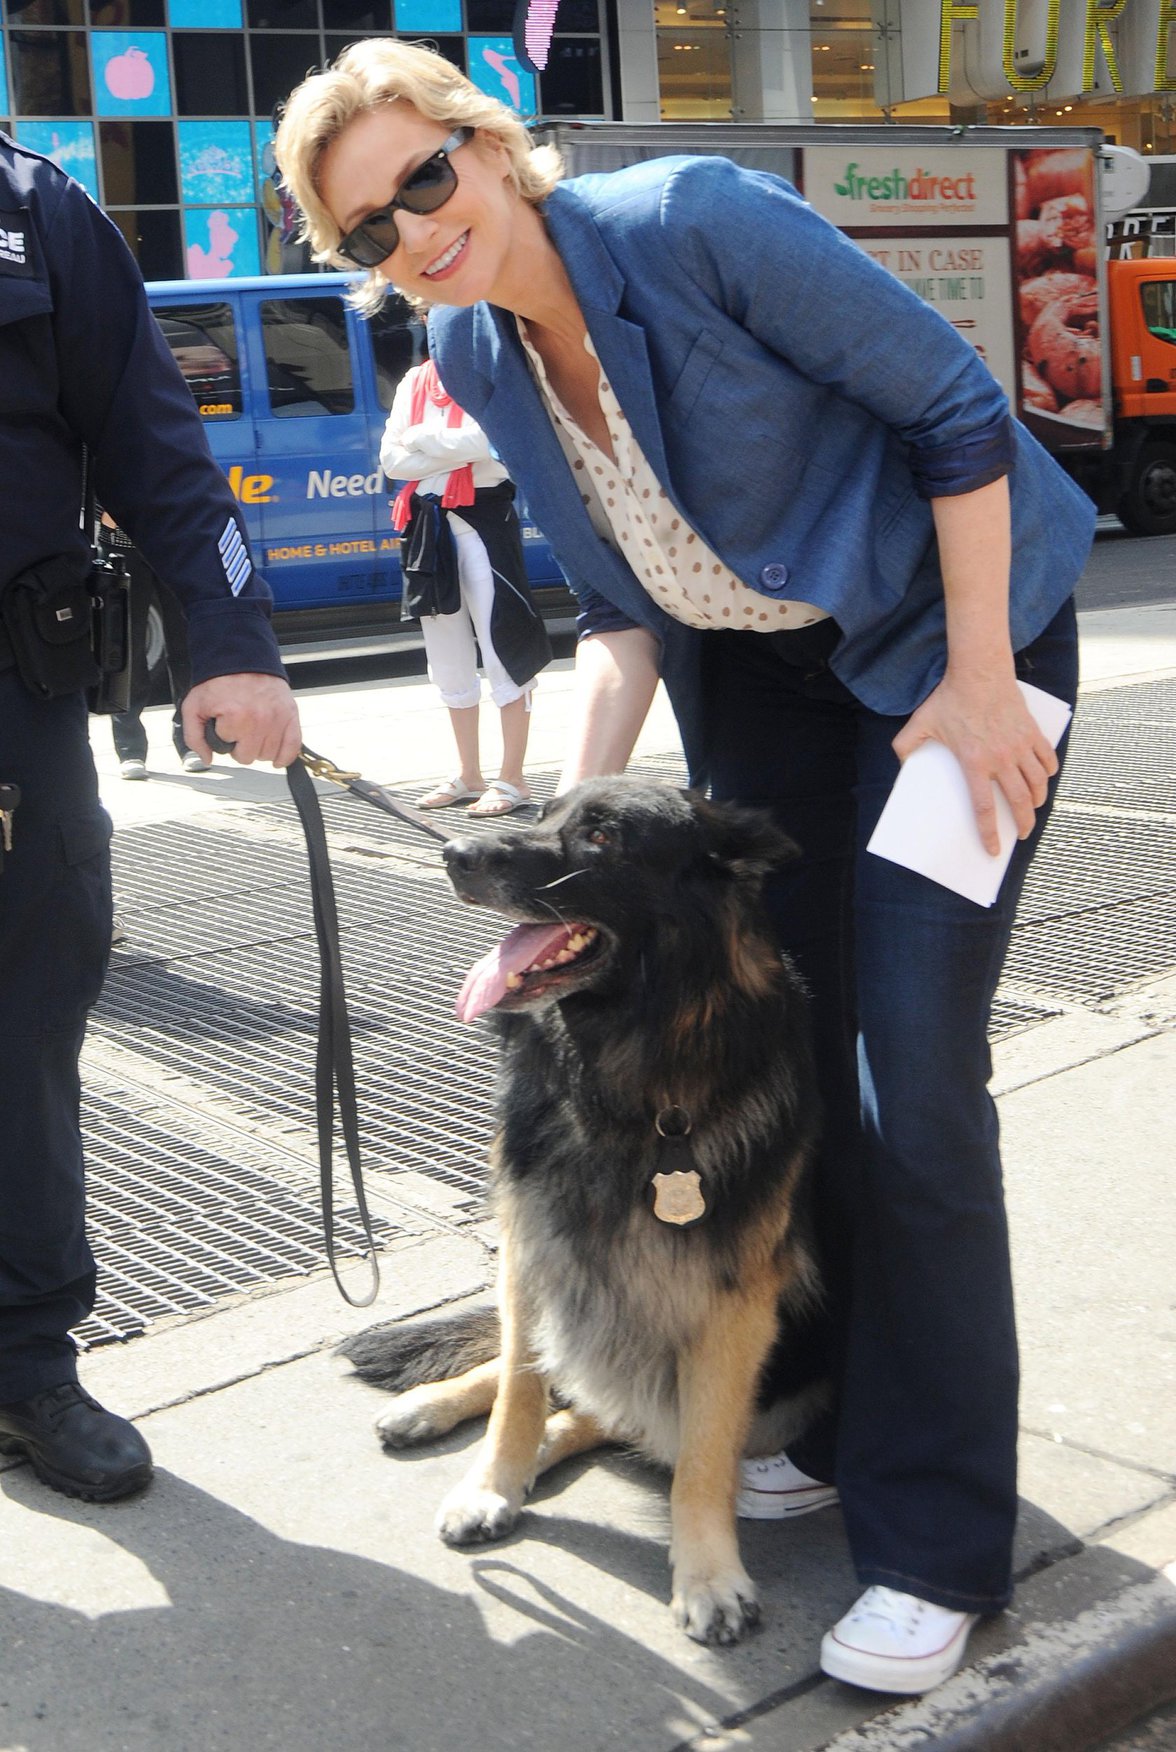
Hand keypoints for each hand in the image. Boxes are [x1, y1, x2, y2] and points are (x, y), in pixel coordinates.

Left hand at [182, 673, 301, 768]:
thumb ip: (194, 737)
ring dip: (260, 749)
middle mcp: (259, 719)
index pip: (229, 750)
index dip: (225, 738)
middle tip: (239, 730)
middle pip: (250, 757)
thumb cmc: (220, 681)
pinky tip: (276, 757)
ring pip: (268, 755)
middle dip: (242, 747)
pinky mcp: (291, 716)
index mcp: (235, 716)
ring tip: (254, 733)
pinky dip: (284, 756)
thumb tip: (206, 758)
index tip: (225, 725)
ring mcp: (278, 719)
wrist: (243, 659)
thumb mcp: (194, 707)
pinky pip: (292, 749)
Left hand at [892, 667, 1056, 855]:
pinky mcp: (1032, 732)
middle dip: (1022, 824)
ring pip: (1037, 783)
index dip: (989, 833)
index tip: (994, 850)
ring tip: (1032, 809)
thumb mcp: (920, 723)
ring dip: (1037, 801)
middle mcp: (1001, 758)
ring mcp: (1020, 745)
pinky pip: (1047, 759)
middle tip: (1021, 835)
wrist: (980, 670)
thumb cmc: (950, 698)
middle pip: (1018, 802)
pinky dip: (1049, 772)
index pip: (984, 808)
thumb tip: (901, 765)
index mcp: (974, 762)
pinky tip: (1044, 779)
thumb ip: (906, 746)